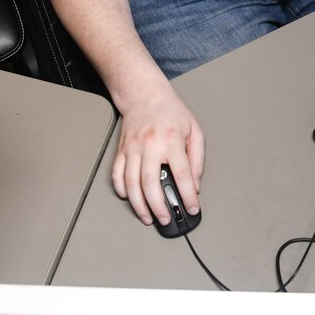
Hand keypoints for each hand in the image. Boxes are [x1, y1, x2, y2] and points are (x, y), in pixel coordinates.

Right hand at [111, 88, 204, 225]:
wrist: (145, 94)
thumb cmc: (172, 112)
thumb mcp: (194, 130)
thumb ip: (197, 159)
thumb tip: (194, 184)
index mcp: (172, 139)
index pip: (182, 174)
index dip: (188, 195)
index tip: (191, 208)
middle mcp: (150, 145)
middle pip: (151, 183)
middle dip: (159, 207)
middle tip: (166, 219)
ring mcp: (132, 148)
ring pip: (131, 183)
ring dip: (139, 205)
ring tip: (148, 217)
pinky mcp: (121, 150)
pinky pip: (117, 175)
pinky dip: (122, 190)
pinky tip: (131, 199)